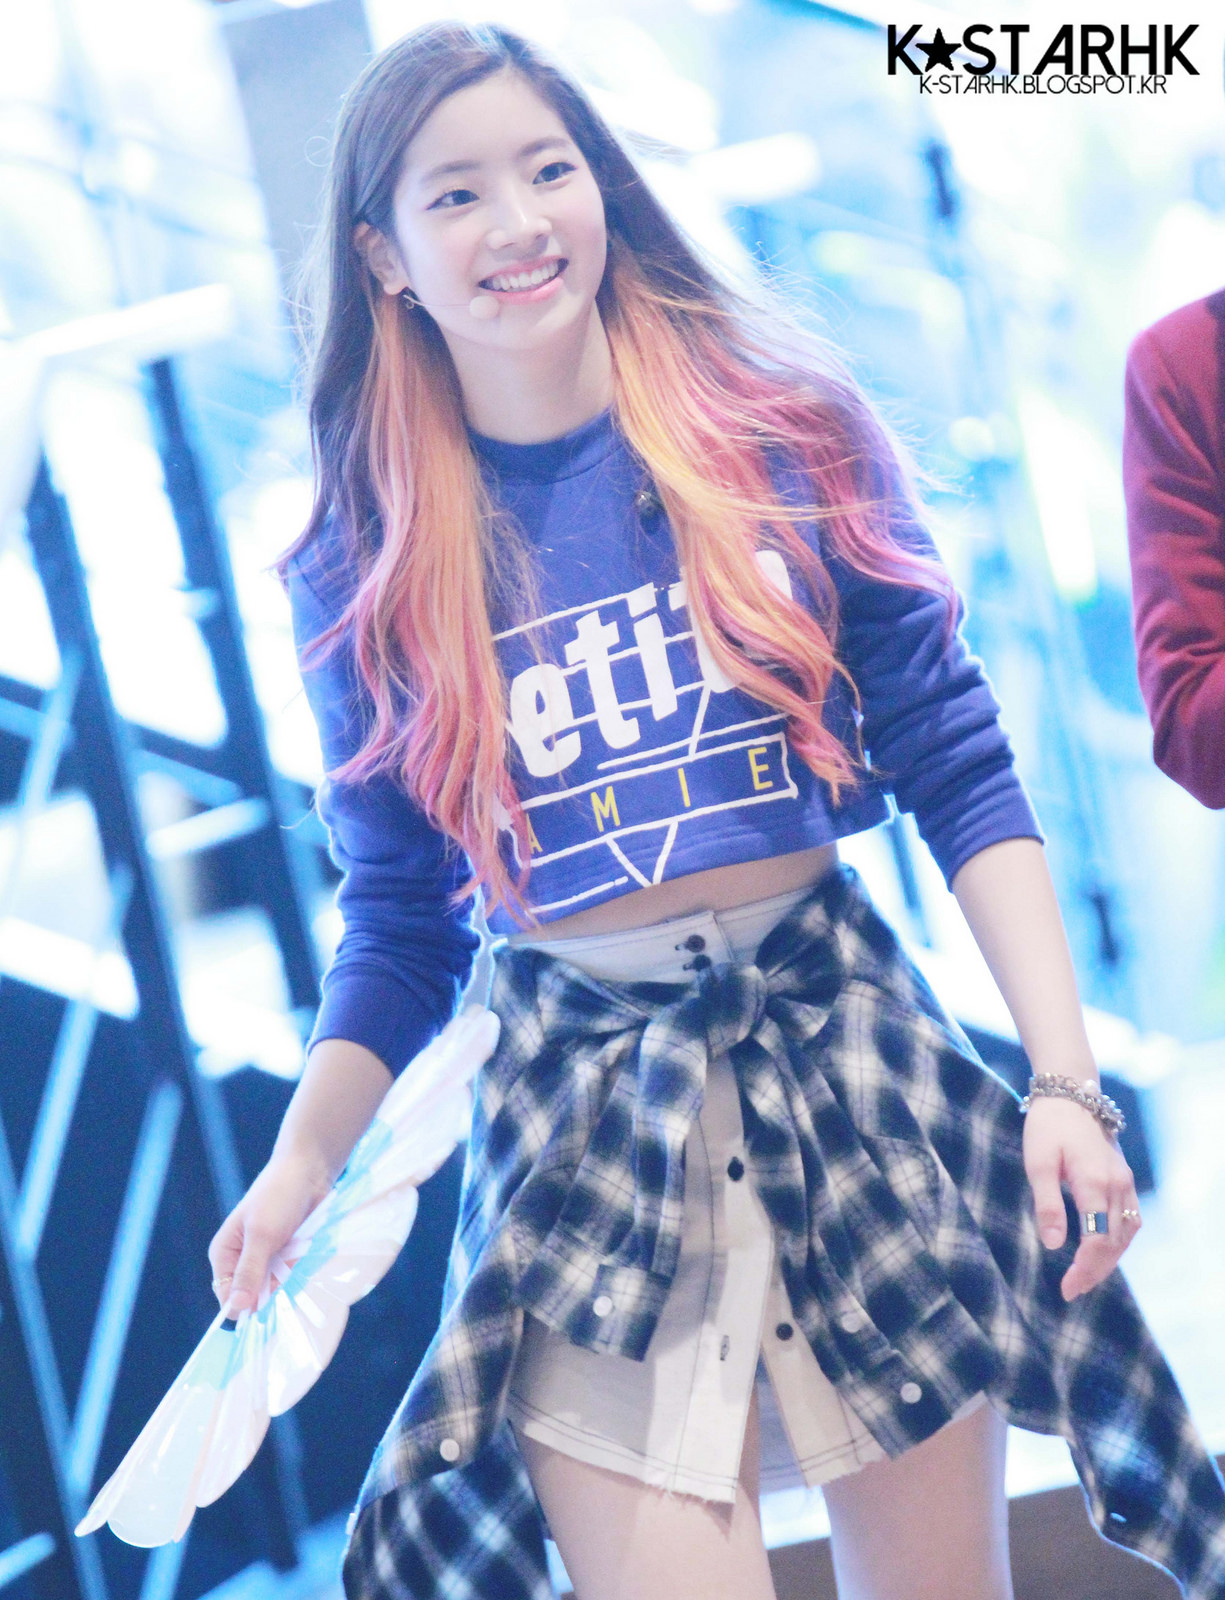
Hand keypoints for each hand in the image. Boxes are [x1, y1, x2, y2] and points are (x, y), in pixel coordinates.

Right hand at [207, 1151, 332, 1315]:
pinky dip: (302, 1272)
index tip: (267, 1308)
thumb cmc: (279, 1196)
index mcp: (225, 1254)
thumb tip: (236, 1308)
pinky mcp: (288, 1256)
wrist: (310, 1170)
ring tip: (299, 1258)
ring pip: (277, 1289)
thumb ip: (250, 1271)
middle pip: (253, 1296)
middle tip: (288, 1275)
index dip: (245, 1307)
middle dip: (273, 1292)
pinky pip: (293, 1278)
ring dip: (291, 1281)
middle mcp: (243, 1260)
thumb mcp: (262, 1234)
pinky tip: (308, 1256)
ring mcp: (268, 1259)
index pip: (228, 1297)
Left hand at [1022, 1094, 1141, 1299]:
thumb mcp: (1037, 1163)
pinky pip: (1129, 1220)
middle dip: (1095, 1271)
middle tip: (1072, 1291)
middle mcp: (1117, 1185)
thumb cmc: (1047, 1127)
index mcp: (1094, 1182)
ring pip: (1126, 1234)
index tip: (1065, 1288)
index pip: (1097, 1239)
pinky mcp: (1124, 1180)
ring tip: (1084, 1279)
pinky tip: (1101, 1253)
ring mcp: (1125, 1182)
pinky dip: (1117, 1242)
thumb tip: (1054, 1245)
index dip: (1083, 1268)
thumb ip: (1047, 1204)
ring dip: (1109, 1260)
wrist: (1070, 1095)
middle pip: (1114, 1242)